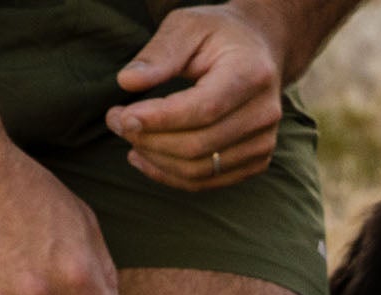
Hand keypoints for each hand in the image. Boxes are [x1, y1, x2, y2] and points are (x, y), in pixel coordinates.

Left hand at [107, 3, 288, 190]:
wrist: (259, 52)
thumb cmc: (219, 36)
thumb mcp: (188, 27)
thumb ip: (159, 53)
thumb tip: (127, 81)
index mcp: (251, 74)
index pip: (202, 109)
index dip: (159, 120)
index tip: (122, 117)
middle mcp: (263, 113)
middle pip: (197, 146)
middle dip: (149, 140)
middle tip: (116, 123)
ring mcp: (263, 143)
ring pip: (198, 170)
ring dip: (155, 160)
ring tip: (129, 140)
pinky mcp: (255, 162)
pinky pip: (205, 181)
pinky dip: (170, 175)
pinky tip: (146, 158)